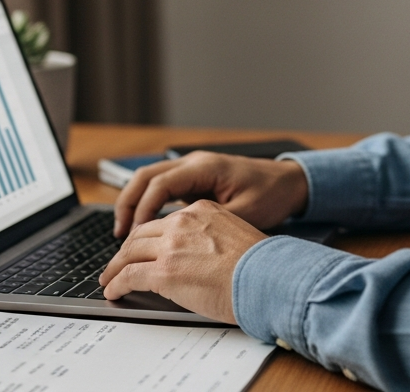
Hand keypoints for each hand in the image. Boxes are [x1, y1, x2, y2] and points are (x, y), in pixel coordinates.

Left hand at [98, 199, 265, 321]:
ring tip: (109, 279)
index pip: (164, 222)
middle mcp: (183, 222)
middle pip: (141, 234)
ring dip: (116, 267)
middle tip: (118, 263)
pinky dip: (116, 284)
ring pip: (129, 253)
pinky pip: (129, 276)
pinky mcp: (164, 272)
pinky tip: (113, 291)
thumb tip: (199, 256)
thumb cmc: (261, 265)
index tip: (142, 248)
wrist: (267, 278)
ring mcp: (171, 247)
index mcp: (201, 210)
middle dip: (127, 250)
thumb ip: (211, 237)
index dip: (148, 237)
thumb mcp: (234, 234)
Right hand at [112, 150, 308, 236]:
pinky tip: (146, 229)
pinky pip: (163, 189)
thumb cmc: (272, 194)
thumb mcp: (245, 213)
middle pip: (145, 177)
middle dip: (127, 205)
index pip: (159, 184)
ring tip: (124, 235)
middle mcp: (194, 163)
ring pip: (150, 181)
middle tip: (119, 236)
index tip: (132, 236)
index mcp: (204, 167)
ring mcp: (193, 169)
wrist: (290, 181)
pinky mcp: (196, 180)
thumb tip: (181, 247)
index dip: (142, 210)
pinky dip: (149, 206)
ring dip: (135, 205)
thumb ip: (212, 225)